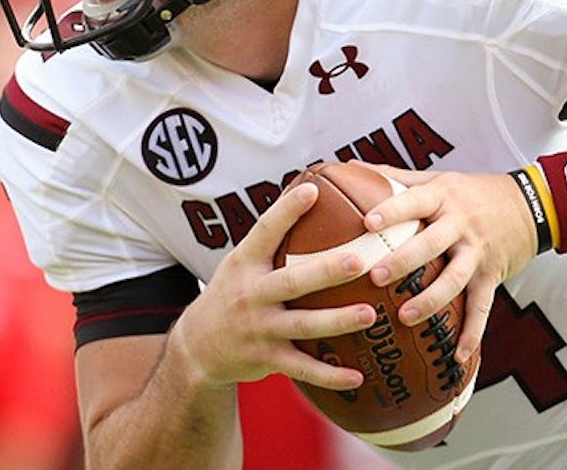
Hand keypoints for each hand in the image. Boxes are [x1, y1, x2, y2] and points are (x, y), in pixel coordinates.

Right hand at [166, 181, 379, 391]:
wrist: (197, 347)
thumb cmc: (233, 293)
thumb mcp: (241, 263)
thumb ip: (272, 238)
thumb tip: (313, 191)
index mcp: (245, 264)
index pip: (265, 231)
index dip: (287, 211)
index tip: (313, 189)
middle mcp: (251, 295)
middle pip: (292, 281)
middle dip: (325, 271)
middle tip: (358, 260)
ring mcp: (258, 329)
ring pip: (302, 325)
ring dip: (337, 321)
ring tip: (370, 314)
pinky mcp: (266, 359)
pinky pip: (302, 368)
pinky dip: (330, 375)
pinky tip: (357, 376)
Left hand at [358, 166, 538, 365]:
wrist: (530, 205)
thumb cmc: (472, 192)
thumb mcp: (436, 179)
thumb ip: (393, 177)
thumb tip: (350, 167)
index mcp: (443, 198)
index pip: (415, 201)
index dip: (392, 211)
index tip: (367, 222)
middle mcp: (460, 225)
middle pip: (431, 244)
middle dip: (404, 261)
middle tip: (376, 276)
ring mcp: (477, 252)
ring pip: (454, 279)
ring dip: (431, 299)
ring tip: (405, 317)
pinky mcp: (491, 275)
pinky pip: (482, 308)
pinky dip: (471, 333)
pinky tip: (456, 356)